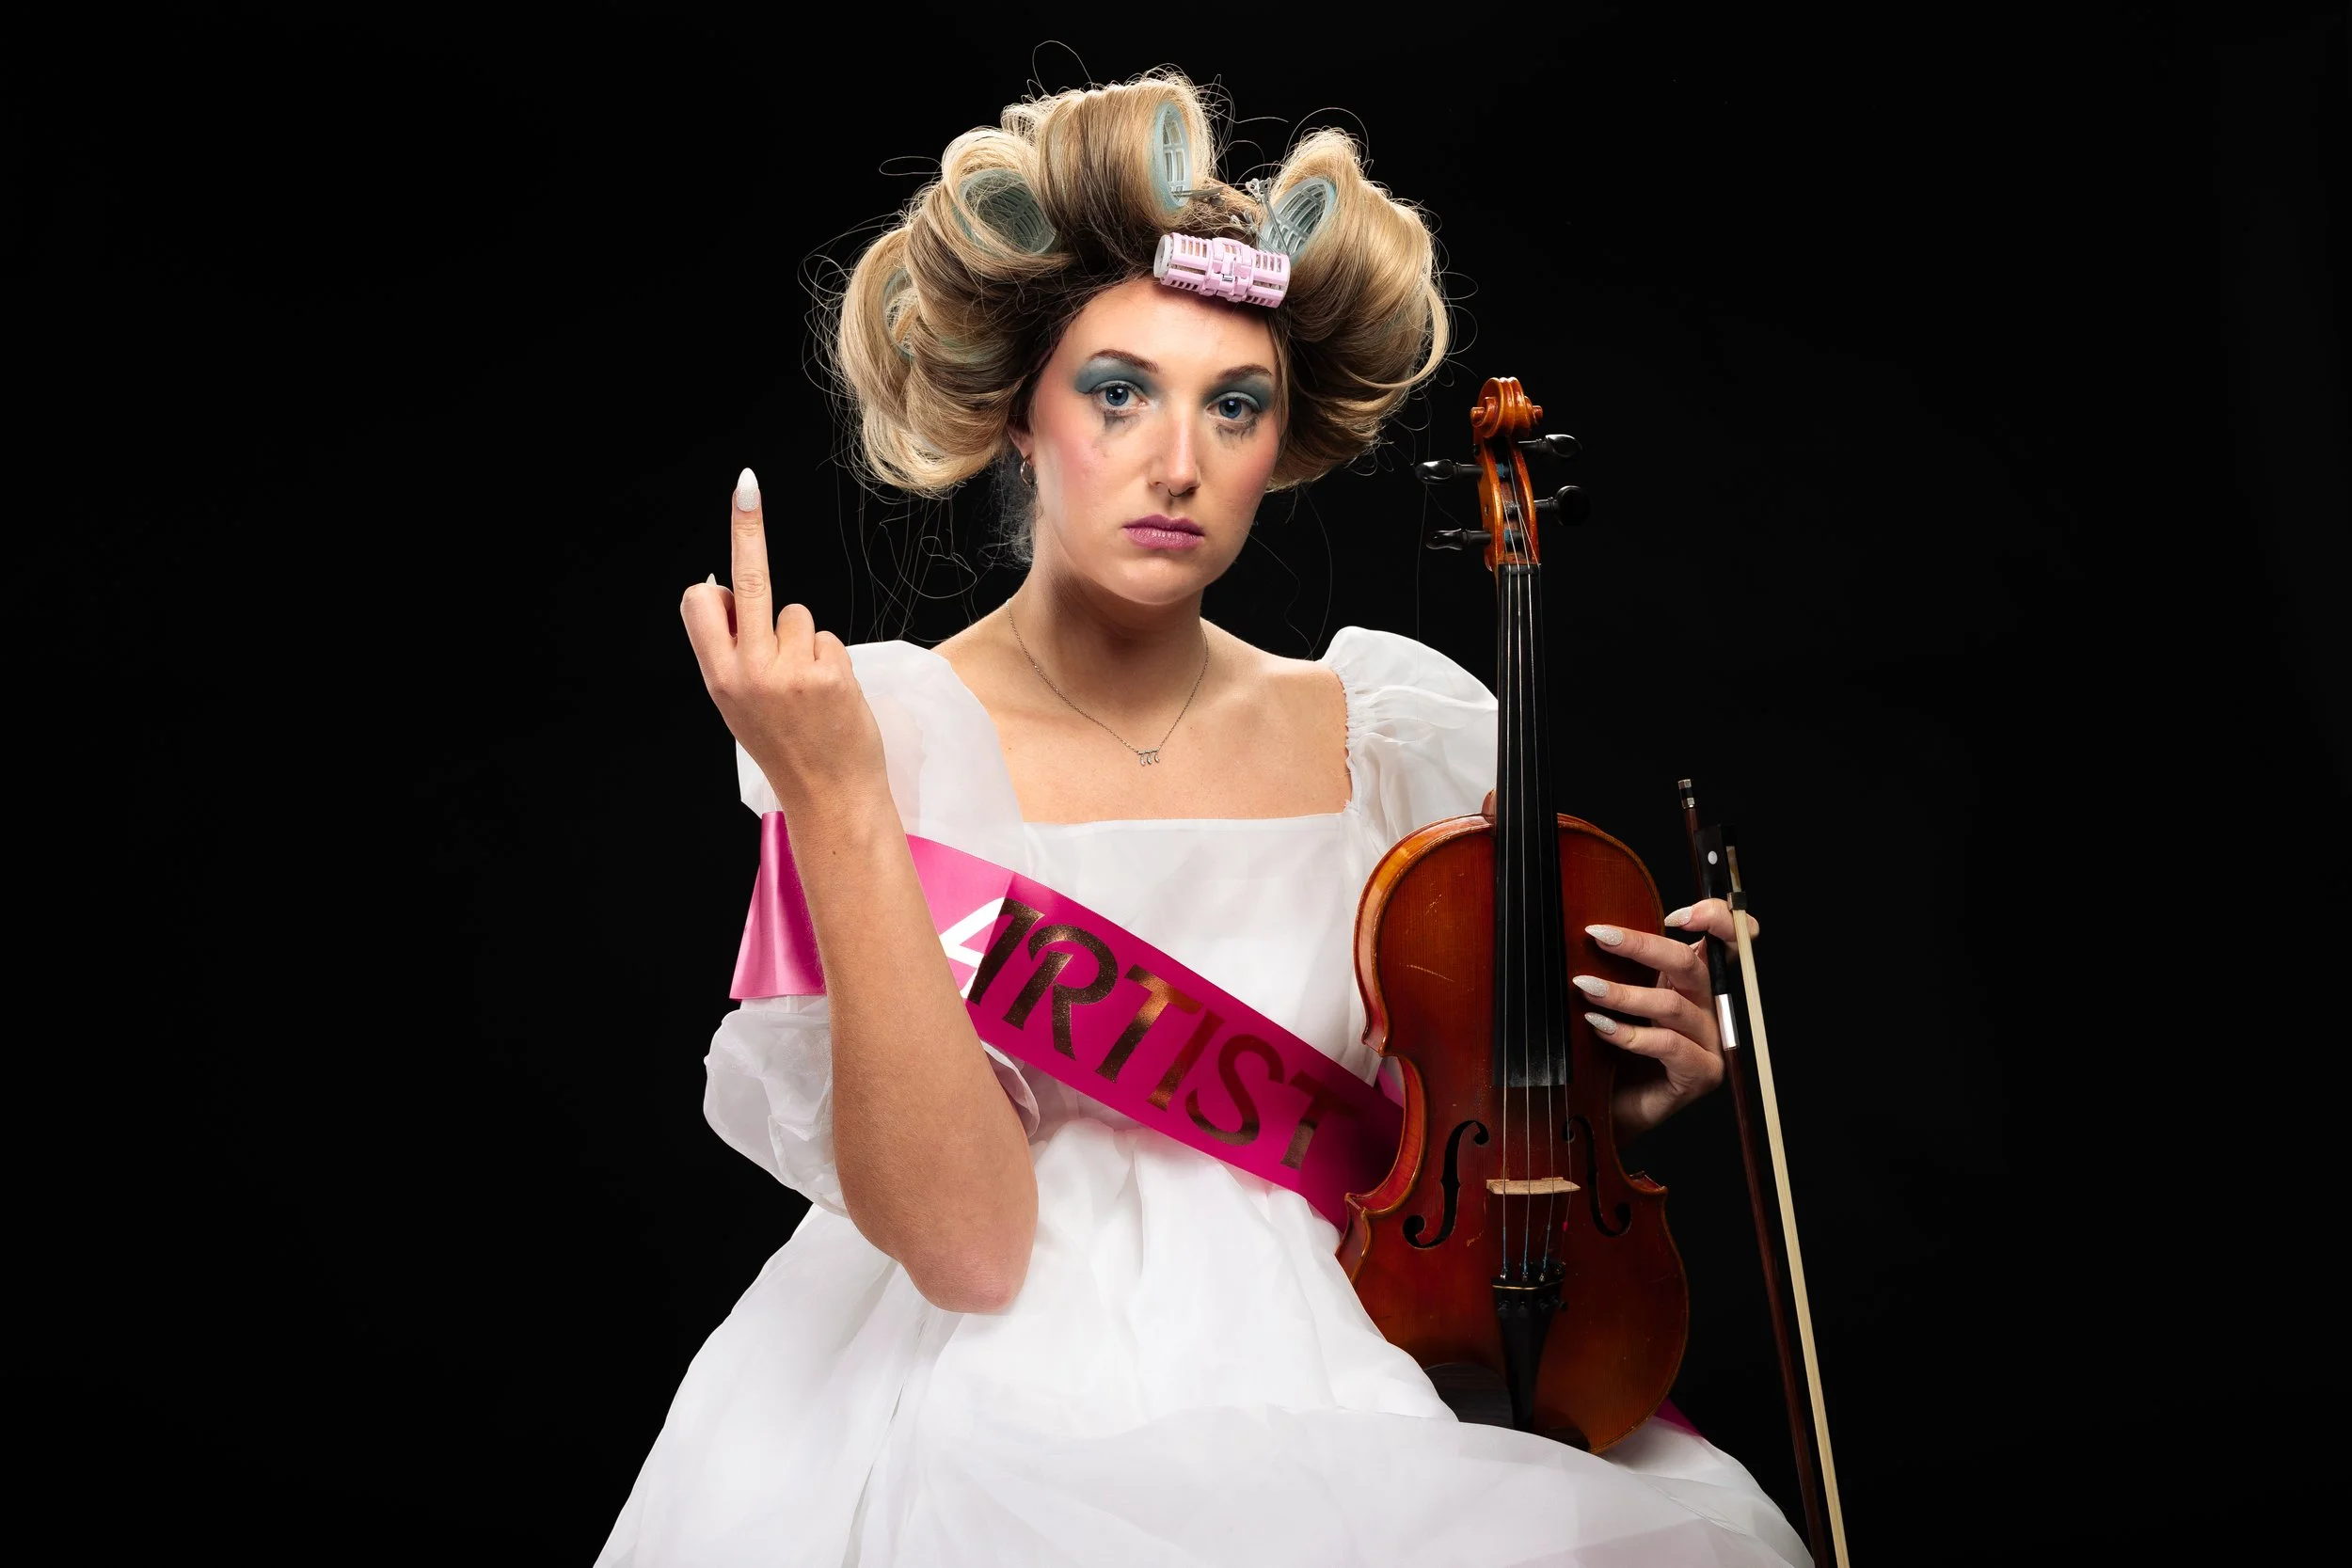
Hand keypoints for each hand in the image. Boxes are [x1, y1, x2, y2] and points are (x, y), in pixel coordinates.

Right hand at [679, 469, 887, 820]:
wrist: (829, 796)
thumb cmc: (786, 746)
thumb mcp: (739, 704)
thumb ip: (731, 653)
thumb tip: (726, 588)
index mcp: (718, 678)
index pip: (701, 605)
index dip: (715, 581)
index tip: (725, 528)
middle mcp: (748, 672)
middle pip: (748, 581)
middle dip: (745, 529)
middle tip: (744, 485)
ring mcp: (789, 672)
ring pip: (798, 615)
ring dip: (805, 641)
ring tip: (807, 689)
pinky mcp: (828, 673)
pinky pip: (827, 639)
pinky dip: (830, 660)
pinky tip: (829, 696)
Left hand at [1573, 899, 1759, 1142]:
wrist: (1606, 1106)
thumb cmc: (1609, 1050)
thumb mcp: (1614, 998)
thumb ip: (1617, 965)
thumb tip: (1591, 929)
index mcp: (1692, 981)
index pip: (1725, 939)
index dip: (1714, 918)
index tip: (1674, 915)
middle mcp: (1707, 1007)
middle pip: (1691, 964)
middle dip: (1642, 945)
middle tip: (1599, 936)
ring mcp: (1709, 1042)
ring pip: (1673, 1005)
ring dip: (1624, 993)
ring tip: (1586, 987)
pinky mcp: (1700, 1074)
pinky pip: (1671, 1046)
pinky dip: (1632, 1034)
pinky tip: (1601, 1026)